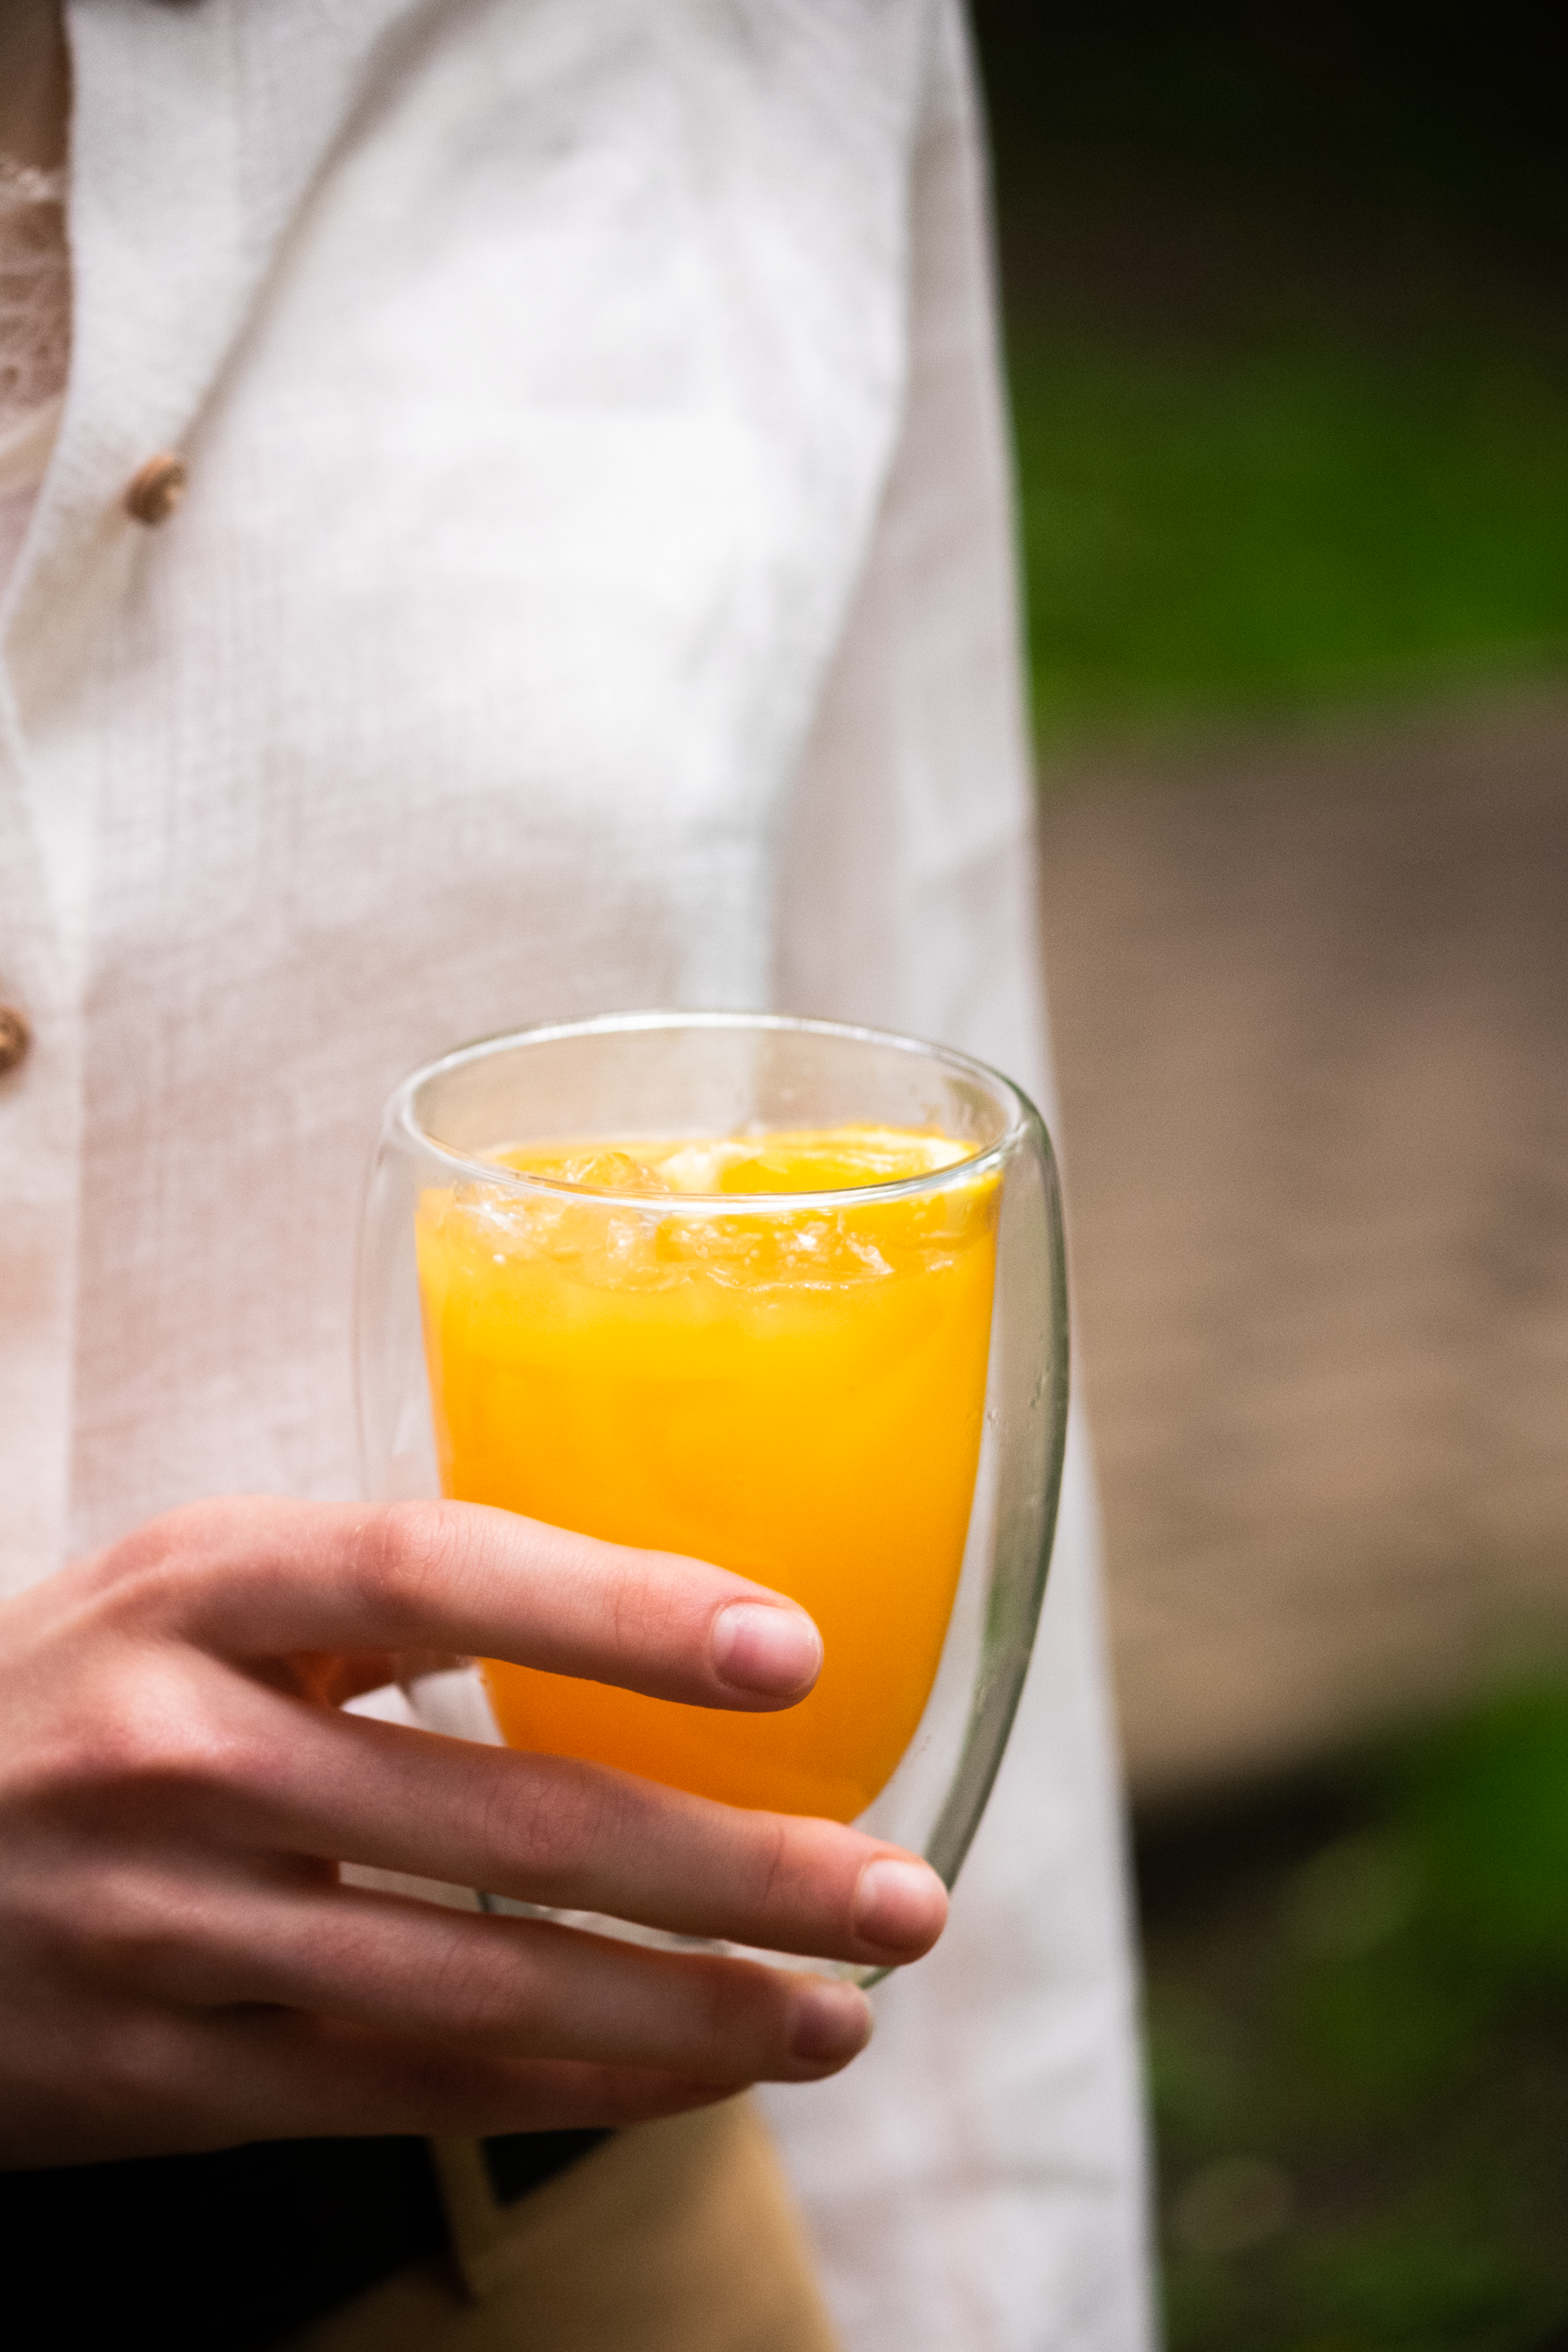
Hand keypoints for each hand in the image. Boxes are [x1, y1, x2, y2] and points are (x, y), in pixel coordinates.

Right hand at [0, 1496, 945, 2166]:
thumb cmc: (83, 1693)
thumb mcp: (194, 1590)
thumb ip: (375, 1596)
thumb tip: (649, 1615)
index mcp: (203, 1586)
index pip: (429, 1575)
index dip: (617, 1612)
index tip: (790, 1650)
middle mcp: (179, 1752)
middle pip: (499, 1822)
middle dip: (729, 1871)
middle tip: (903, 1893)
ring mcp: (160, 1930)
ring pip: (472, 1987)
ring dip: (684, 2012)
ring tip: (842, 2012)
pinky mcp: (157, 2082)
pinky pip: (402, 2092)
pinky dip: (570, 2088)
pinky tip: (694, 2077)